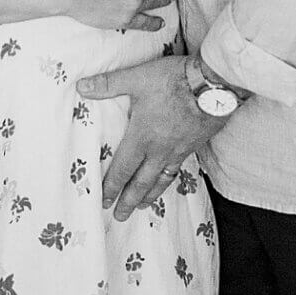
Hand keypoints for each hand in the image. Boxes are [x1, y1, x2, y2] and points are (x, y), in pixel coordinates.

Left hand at [76, 55, 222, 220]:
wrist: (213, 86)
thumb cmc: (174, 81)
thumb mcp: (137, 78)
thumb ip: (109, 84)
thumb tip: (82, 87)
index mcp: (142, 137)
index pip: (122, 169)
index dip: (111, 186)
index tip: (103, 201)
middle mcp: (159, 150)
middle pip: (141, 182)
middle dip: (128, 200)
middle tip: (120, 216)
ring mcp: (178, 151)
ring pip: (160, 180)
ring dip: (149, 196)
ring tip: (142, 206)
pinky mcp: (193, 147)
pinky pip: (177, 171)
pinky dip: (168, 181)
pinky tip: (166, 180)